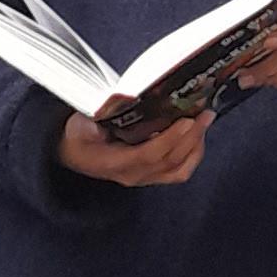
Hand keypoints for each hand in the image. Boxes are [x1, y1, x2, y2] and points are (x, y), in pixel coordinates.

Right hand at [58, 109, 207, 187]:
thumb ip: (99, 112)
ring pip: (178, 169)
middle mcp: (133, 175)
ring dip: (196, 146)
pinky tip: (196, 138)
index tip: (186, 120)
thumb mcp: (81, 122)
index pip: (149, 155)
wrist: (71, 153)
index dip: (170, 139)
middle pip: (170, 161)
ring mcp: (143, 178)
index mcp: (116, 163)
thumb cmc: (77, 136)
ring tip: (204, 122)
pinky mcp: (150, 177)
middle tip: (205, 114)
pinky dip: (192, 155)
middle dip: (192, 137)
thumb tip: (121, 97)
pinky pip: (177, 172)